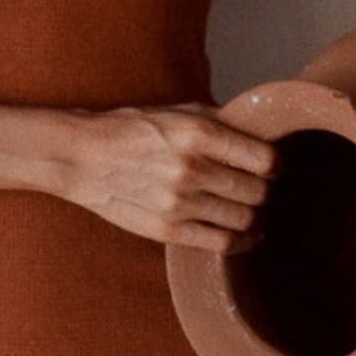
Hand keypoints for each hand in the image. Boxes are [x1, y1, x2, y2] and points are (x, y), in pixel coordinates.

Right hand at [62, 100, 277, 250]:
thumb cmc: (130, 129)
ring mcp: (178, 203)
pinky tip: (242, 234)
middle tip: (259, 188)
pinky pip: (221, 243)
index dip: (275, 165)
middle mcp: (191, 169)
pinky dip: (239, 240)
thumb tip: (260, 130)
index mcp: (197, 133)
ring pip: (244, 220)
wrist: (80, 157)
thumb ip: (219, 121)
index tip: (272, 167)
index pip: (265, 160)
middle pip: (257, 192)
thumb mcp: (176, 111)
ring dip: (253, 216)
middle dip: (263, 191)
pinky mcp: (166, 230)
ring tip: (249, 211)